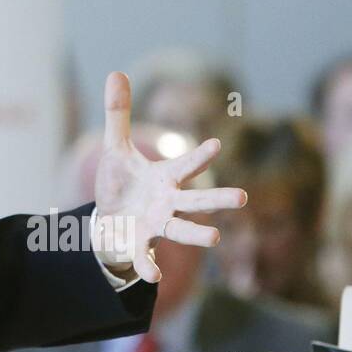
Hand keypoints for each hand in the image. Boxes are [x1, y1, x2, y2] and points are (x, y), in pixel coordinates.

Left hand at [93, 72, 246, 283]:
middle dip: (217, 198)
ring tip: (213, 238)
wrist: (109, 219)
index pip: (185, 165)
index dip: (199, 155)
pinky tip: (154, 277)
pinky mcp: (139, 243)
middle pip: (196, 200)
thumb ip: (119, 114)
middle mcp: (167, 202)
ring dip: (196, 233)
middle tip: (242, 197)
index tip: (215, 145)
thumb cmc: (121, 183)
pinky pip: (146, 257)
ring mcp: (155, 225)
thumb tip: (116, 73)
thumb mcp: (115, 147)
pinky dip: (149, 266)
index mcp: (164, 178)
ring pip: (180, 230)